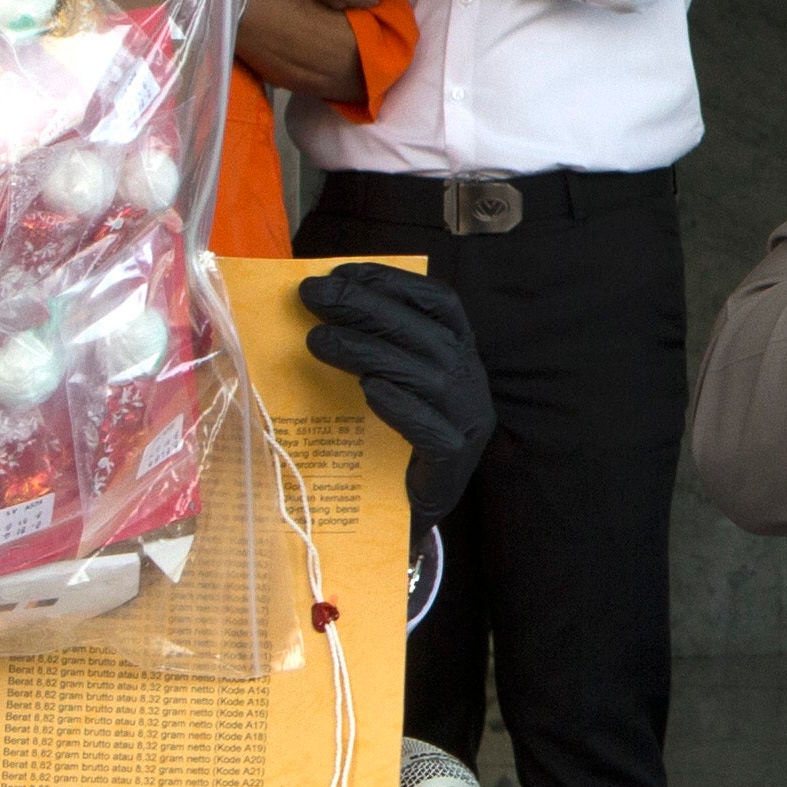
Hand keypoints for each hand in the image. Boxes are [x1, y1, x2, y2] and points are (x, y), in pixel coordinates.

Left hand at [298, 265, 491, 522]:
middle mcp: (473, 385)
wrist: (401, 514)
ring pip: (426, 377)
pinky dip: (400, 406)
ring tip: (317, 340)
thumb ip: (369, 345)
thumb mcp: (386, 383)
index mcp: (461, 356)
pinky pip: (432, 430)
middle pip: (426, 334)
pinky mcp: (454, 463)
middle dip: (368, 308)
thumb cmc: (388, 441)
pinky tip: (368, 390)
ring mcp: (469, 424)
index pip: (440, 303)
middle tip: (313, 297)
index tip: (341, 272)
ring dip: (369, 352)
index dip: (394, 282)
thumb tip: (319, 302)